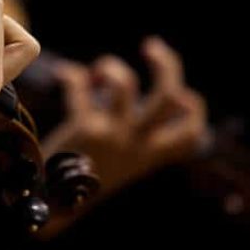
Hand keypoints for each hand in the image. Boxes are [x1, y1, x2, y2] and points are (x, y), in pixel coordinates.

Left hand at [42, 37, 206, 197]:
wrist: (54, 202)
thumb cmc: (88, 175)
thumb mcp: (121, 161)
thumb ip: (133, 133)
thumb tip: (123, 91)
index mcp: (151, 155)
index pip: (193, 133)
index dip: (195, 108)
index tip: (182, 93)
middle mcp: (137, 143)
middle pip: (168, 96)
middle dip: (167, 64)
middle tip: (151, 47)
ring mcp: (113, 133)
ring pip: (127, 84)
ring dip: (113, 67)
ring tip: (101, 70)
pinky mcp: (85, 126)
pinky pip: (79, 86)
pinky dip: (71, 76)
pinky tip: (64, 75)